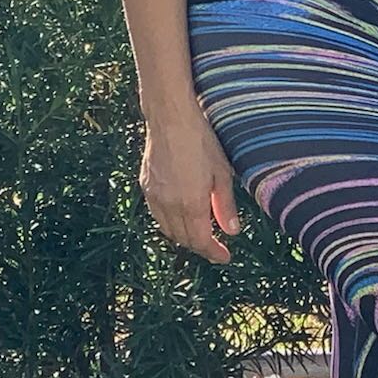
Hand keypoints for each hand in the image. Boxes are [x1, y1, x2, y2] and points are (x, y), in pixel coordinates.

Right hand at [141, 122, 240, 263]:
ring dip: (184, 237)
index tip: (225, 257)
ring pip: (168, 230)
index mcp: (191, 203)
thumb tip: (233, 232)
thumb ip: (225, 205)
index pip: (201, 241)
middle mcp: (169, 205)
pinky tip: (181, 217)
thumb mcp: (222, 173)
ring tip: (201, 235)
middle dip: (201, 247)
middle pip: (183, 239)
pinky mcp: (145, 187)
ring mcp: (154, 196)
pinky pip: (157, 216)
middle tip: (216, 247)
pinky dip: (170, 224)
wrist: (170, 119)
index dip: (213, 253)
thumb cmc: (202, 142)